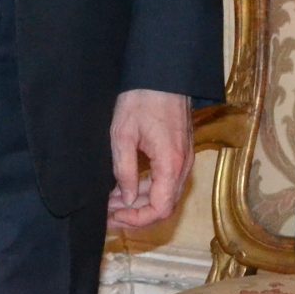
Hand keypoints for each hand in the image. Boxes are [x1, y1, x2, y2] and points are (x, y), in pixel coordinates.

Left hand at [107, 89, 192, 229]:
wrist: (162, 73)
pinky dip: (148, 189)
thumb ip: (124, 171)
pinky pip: (167, 181)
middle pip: (165, 206)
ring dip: (140, 202)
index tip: (115, 217)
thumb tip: (126, 198)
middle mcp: (183, 165)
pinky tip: (126, 185)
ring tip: (112, 200)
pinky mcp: (181, 152)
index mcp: (171, 163)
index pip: (160, 208)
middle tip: (109, 212)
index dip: (138, 220)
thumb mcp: (122, 136)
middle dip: (136, 214)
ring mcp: (185, 159)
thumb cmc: (140, 100)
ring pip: (166, 194)